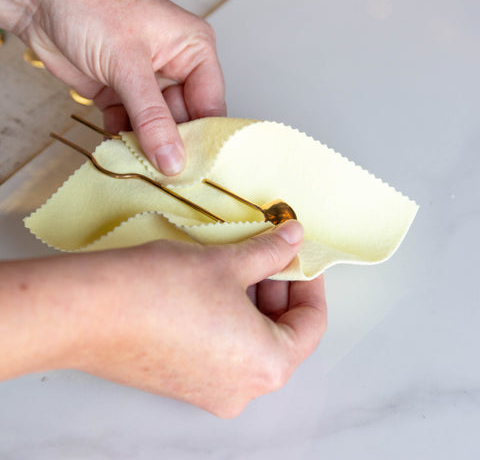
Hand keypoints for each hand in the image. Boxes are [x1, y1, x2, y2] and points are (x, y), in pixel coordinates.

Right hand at [0, 221, 326, 417]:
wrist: (88, 312)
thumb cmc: (160, 290)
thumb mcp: (227, 263)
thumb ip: (270, 251)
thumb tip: (294, 238)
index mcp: (266, 366)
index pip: (311, 324)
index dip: (309, 283)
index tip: (299, 255)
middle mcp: (242, 389)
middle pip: (281, 335)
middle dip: (279, 290)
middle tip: (269, 252)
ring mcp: (210, 390)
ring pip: (251, 341)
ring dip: (253, 302)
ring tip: (239, 264)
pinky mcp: (183, 382)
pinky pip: (223, 349)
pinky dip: (229, 318)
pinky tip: (214, 286)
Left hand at [3, 0, 225, 173]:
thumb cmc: (87, 3)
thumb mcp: (128, 64)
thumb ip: (152, 118)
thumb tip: (173, 159)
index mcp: (194, 50)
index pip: (210, 105)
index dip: (203, 138)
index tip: (195, 169)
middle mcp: (176, 68)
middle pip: (185, 121)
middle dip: (172, 145)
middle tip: (165, 172)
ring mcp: (148, 84)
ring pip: (157, 128)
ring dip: (145, 145)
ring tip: (138, 160)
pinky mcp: (122, 96)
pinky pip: (131, 127)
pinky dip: (123, 137)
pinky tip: (115, 142)